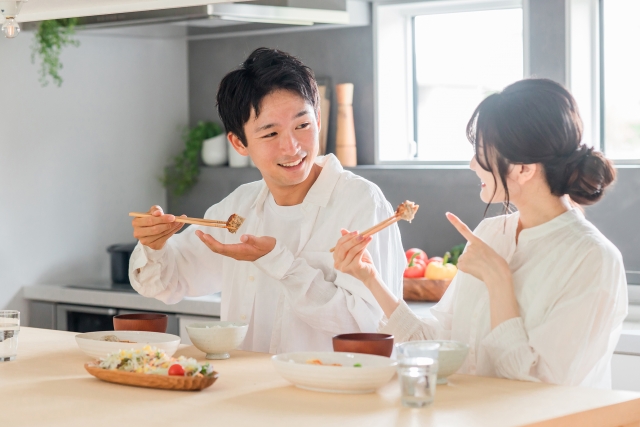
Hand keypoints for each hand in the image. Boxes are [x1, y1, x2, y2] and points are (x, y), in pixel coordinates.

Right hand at [132, 206, 183, 249]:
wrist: (152, 230)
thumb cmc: (152, 219)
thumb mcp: (153, 211)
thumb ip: (155, 210)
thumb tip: (158, 212)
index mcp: (136, 222)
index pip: (150, 221)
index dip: (161, 219)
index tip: (172, 217)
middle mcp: (138, 233)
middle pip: (155, 229)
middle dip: (167, 224)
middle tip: (176, 220)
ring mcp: (145, 241)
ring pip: (161, 234)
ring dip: (172, 228)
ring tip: (178, 222)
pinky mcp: (153, 245)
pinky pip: (165, 238)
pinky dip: (172, 232)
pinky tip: (177, 227)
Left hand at [195, 230, 275, 260]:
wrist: (274, 256)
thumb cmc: (268, 248)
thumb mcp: (263, 242)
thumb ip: (253, 240)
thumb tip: (243, 237)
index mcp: (239, 251)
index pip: (221, 248)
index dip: (211, 242)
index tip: (203, 235)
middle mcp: (235, 254)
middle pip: (217, 249)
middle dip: (206, 241)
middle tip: (198, 233)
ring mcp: (236, 253)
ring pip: (219, 249)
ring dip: (210, 243)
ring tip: (202, 235)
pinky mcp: (238, 252)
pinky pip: (223, 248)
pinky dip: (216, 243)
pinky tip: (213, 239)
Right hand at [332, 229, 377, 283]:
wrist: (369, 274)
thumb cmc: (361, 261)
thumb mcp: (354, 248)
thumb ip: (348, 240)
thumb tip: (342, 230)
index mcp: (336, 258)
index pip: (339, 244)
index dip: (347, 237)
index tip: (356, 232)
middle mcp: (338, 264)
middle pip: (343, 247)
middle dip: (353, 239)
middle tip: (362, 234)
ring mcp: (344, 267)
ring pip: (352, 250)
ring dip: (361, 242)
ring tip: (368, 237)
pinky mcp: (353, 268)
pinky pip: (358, 254)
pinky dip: (363, 247)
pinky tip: (368, 242)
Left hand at [446, 212, 519, 327]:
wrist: (497, 275)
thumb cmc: (498, 265)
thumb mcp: (489, 251)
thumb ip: (478, 250)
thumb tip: (469, 258)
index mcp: (478, 242)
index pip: (464, 229)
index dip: (455, 221)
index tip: (447, 214)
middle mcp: (470, 247)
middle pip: (467, 251)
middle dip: (472, 256)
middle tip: (483, 262)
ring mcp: (465, 255)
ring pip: (464, 259)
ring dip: (470, 263)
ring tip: (481, 267)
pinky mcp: (461, 264)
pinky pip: (461, 266)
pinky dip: (466, 268)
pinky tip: (475, 270)